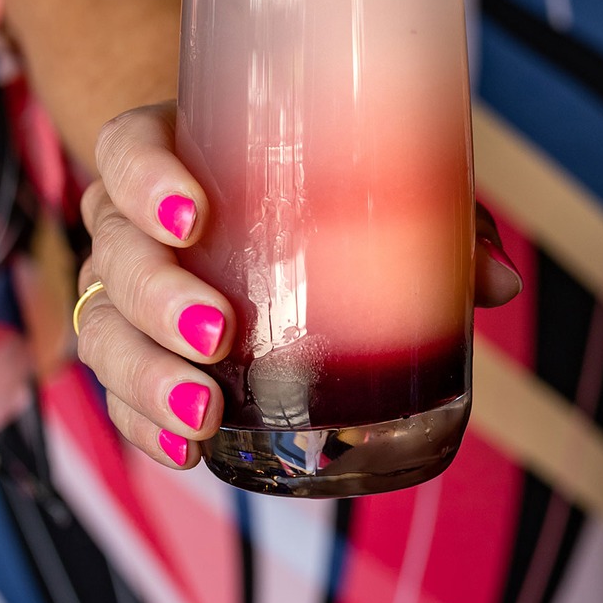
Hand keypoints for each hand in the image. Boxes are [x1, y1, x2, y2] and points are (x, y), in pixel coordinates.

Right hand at [77, 104, 522, 471]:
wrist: (252, 199)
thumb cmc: (313, 183)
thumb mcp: (367, 184)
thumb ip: (428, 217)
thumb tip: (499, 283)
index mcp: (173, 154)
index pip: (125, 151)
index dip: (145, 181)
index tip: (194, 215)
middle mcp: (132, 220)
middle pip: (114, 252)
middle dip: (158, 298)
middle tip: (219, 332)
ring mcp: (125, 290)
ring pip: (104, 329)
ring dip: (145, 376)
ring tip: (203, 412)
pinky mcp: (137, 351)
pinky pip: (117, 391)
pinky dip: (143, 424)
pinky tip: (184, 451)